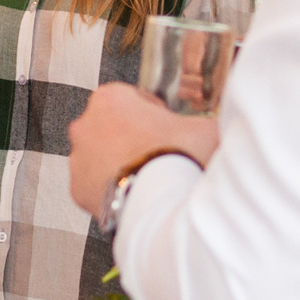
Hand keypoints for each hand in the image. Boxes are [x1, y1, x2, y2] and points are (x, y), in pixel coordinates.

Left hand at [67, 83, 220, 218]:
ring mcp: (79, 159)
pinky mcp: (77, 189)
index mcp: (110, 98)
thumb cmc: (180, 157)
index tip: (165, 125)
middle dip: (131, 138)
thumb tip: (222, 125)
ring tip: (149, 178)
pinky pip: (95, 186)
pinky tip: (136, 194)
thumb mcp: (205, 129)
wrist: (162, 202)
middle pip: (111, 127)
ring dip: (119, 164)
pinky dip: (112, 189)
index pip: (129, 98)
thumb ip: (206, 122)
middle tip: (159, 154)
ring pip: (100, 157)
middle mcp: (85, 124)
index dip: (151, 112)